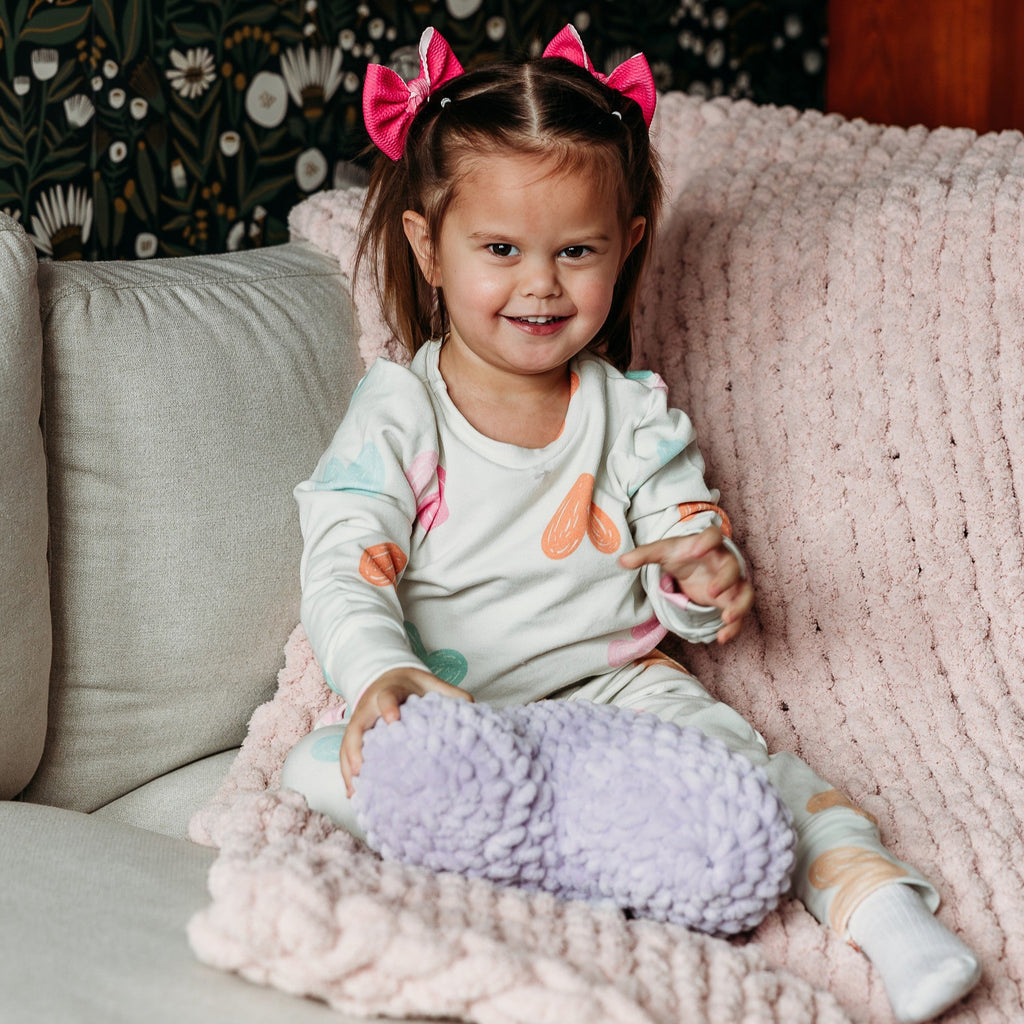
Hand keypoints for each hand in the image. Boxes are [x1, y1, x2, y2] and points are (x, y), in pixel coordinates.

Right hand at [339, 666, 472, 796]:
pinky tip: (353, 795)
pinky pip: (347, 755)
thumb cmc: (411, 685)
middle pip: (357, 728)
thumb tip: (471, 707)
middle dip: (357, 748)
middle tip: (361, 768)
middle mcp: (368, 709)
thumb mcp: (429, 683)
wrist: (387, 677)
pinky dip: (347, 774)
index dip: (389, 708)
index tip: (393, 720)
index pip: (387, 698)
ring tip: (356, 791)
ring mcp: (359, 724)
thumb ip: (448, 693)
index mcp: (388, 692)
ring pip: (348, 745)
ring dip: (349, 767)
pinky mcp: (355, 737)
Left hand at [619, 525, 753, 643]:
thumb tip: (621, 561)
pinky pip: (740, 614)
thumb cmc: (682, 555)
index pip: (713, 536)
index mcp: (707, 545)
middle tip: (710, 592)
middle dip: (725, 580)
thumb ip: (644, 555)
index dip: (706, 542)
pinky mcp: (732, 601)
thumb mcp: (663, 553)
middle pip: (733, 568)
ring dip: (739, 605)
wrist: (696, 565)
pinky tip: (721, 638)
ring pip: (745, 592)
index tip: (695, 551)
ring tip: (727, 618)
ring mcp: (732, 583)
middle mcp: (724, 563)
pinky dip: (734, 627)